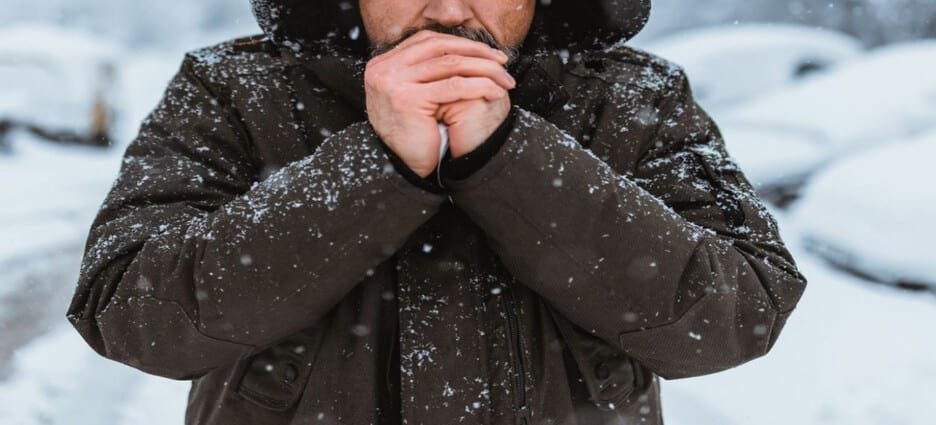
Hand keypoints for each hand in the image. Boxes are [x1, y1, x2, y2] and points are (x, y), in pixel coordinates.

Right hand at [364, 30, 515, 176]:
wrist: (401, 168)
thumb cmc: (413, 135)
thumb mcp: (413, 93)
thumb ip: (424, 70)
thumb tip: (459, 46)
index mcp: (382, 65)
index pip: (427, 41)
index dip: (461, 43)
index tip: (487, 52)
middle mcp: (382, 70)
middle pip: (439, 47)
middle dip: (476, 51)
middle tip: (502, 61)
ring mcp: (392, 82)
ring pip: (449, 64)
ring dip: (483, 69)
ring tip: (503, 78)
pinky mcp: (406, 99)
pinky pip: (453, 86)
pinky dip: (479, 86)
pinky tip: (495, 92)